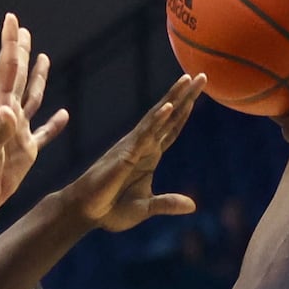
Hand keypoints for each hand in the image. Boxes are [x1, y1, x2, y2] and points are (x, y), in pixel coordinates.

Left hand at [0, 13, 68, 214]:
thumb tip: (7, 109)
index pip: (7, 70)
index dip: (10, 45)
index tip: (11, 20)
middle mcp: (7, 116)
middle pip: (18, 77)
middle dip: (20, 53)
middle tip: (23, 30)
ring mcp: (18, 132)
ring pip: (32, 99)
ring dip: (38, 79)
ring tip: (43, 58)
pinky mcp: (26, 151)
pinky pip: (44, 134)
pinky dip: (54, 124)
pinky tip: (63, 115)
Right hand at [65, 73, 204, 231]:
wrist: (86, 212)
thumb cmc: (111, 209)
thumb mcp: (146, 208)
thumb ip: (168, 204)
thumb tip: (193, 206)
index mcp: (149, 156)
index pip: (171, 129)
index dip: (184, 112)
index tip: (198, 94)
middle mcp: (143, 146)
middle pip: (169, 115)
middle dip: (186, 95)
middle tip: (202, 75)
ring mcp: (134, 147)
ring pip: (157, 117)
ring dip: (174, 98)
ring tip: (188, 79)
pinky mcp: (125, 154)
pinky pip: (145, 134)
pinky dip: (157, 120)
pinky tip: (168, 107)